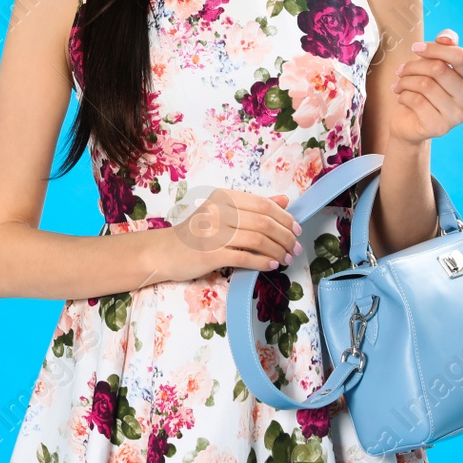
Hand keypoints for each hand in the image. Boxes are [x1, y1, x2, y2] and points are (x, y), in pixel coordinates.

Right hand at [162, 186, 302, 280]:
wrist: (165, 252)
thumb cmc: (196, 233)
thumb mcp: (222, 213)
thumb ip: (252, 206)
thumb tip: (284, 200)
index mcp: (223, 197)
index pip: (263, 204)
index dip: (285, 218)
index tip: (297, 230)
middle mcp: (218, 211)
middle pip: (264, 222)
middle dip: (286, 237)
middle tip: (296, 248)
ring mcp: (213, 233)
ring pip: (258, 240)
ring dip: (278, 251)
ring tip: (286, 258)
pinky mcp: (210, 254)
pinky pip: (245, 258)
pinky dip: (263, 262)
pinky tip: (271, 265)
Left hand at [388, 29, 462, 144]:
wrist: (410, 121)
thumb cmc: (425, 88)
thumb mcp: (435, 63)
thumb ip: (445, 46)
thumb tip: (446, 38)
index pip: (461, 57)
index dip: (436, 48)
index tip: (416, 48)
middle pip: (439, 69)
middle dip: (414, 66)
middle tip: (401, 70)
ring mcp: (458, 117)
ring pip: (425, 84)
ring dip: (405, 81)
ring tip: (399, 83)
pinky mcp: (440, 128)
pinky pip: (416, 101)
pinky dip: (403, 95)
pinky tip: (401, 97)